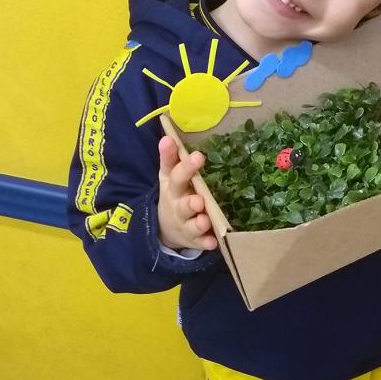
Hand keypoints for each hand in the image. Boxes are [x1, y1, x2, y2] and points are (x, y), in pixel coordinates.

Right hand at [157, 135, 218, 251]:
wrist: (166, 228)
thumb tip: (168, 136)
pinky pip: (201, 242)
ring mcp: (185, 224)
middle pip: (182, 203)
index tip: (190, 152)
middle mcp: (177, 206)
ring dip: (198, 223)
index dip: (178, 163)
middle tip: (198, 199)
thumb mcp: (169, 175)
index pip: (173, 173)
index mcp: (172, 186)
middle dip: (189, 202)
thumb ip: (170, 157)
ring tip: (204, 220)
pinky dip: (206, 243)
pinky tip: (213, 242)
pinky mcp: (194, 239)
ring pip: (191, 224)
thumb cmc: (175, 194)